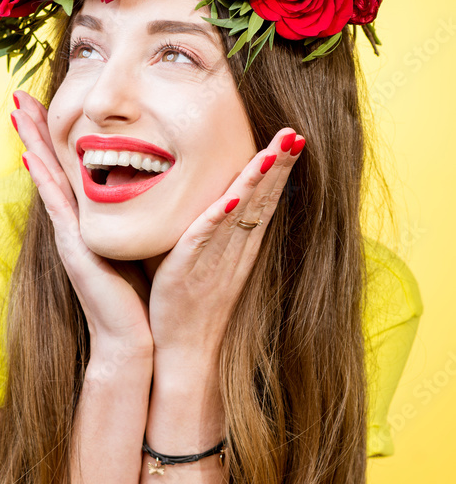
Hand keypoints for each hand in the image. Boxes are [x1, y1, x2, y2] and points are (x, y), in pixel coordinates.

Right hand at [11, 90, 153, 355]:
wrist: (132, 337)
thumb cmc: (138, 295)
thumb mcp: (136, 245)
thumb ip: (135, 220)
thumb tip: (150, 191)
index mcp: (88, 220)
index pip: (68, 168)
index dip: (55, 136)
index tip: (45, 102)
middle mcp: (73, 223)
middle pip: (49, 165)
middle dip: (34, 129)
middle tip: (19, 94)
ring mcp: (69, 234)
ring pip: (47, 179)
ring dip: (30, 143)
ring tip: (17, 110)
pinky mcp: (73, 249)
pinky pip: (56, 207)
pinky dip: (43, 181)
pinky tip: (31, 157)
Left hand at [147, 128, 304, 357]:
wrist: (188, 351)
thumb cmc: (190, 304)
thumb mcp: (205, 260)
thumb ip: (206, 228)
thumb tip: (197, 197)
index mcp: (241, 244)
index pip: (264, 199)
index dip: (277, 169)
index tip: (291, 138)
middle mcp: (236, 247)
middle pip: (262, 199)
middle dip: (278, 164)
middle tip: (294, 132)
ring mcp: (218, 258)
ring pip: (242, 212)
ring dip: (257, 180)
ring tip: (274, 150)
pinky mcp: (191, 268)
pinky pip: (206, 238)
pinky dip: (218, 218)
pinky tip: (230, 198)